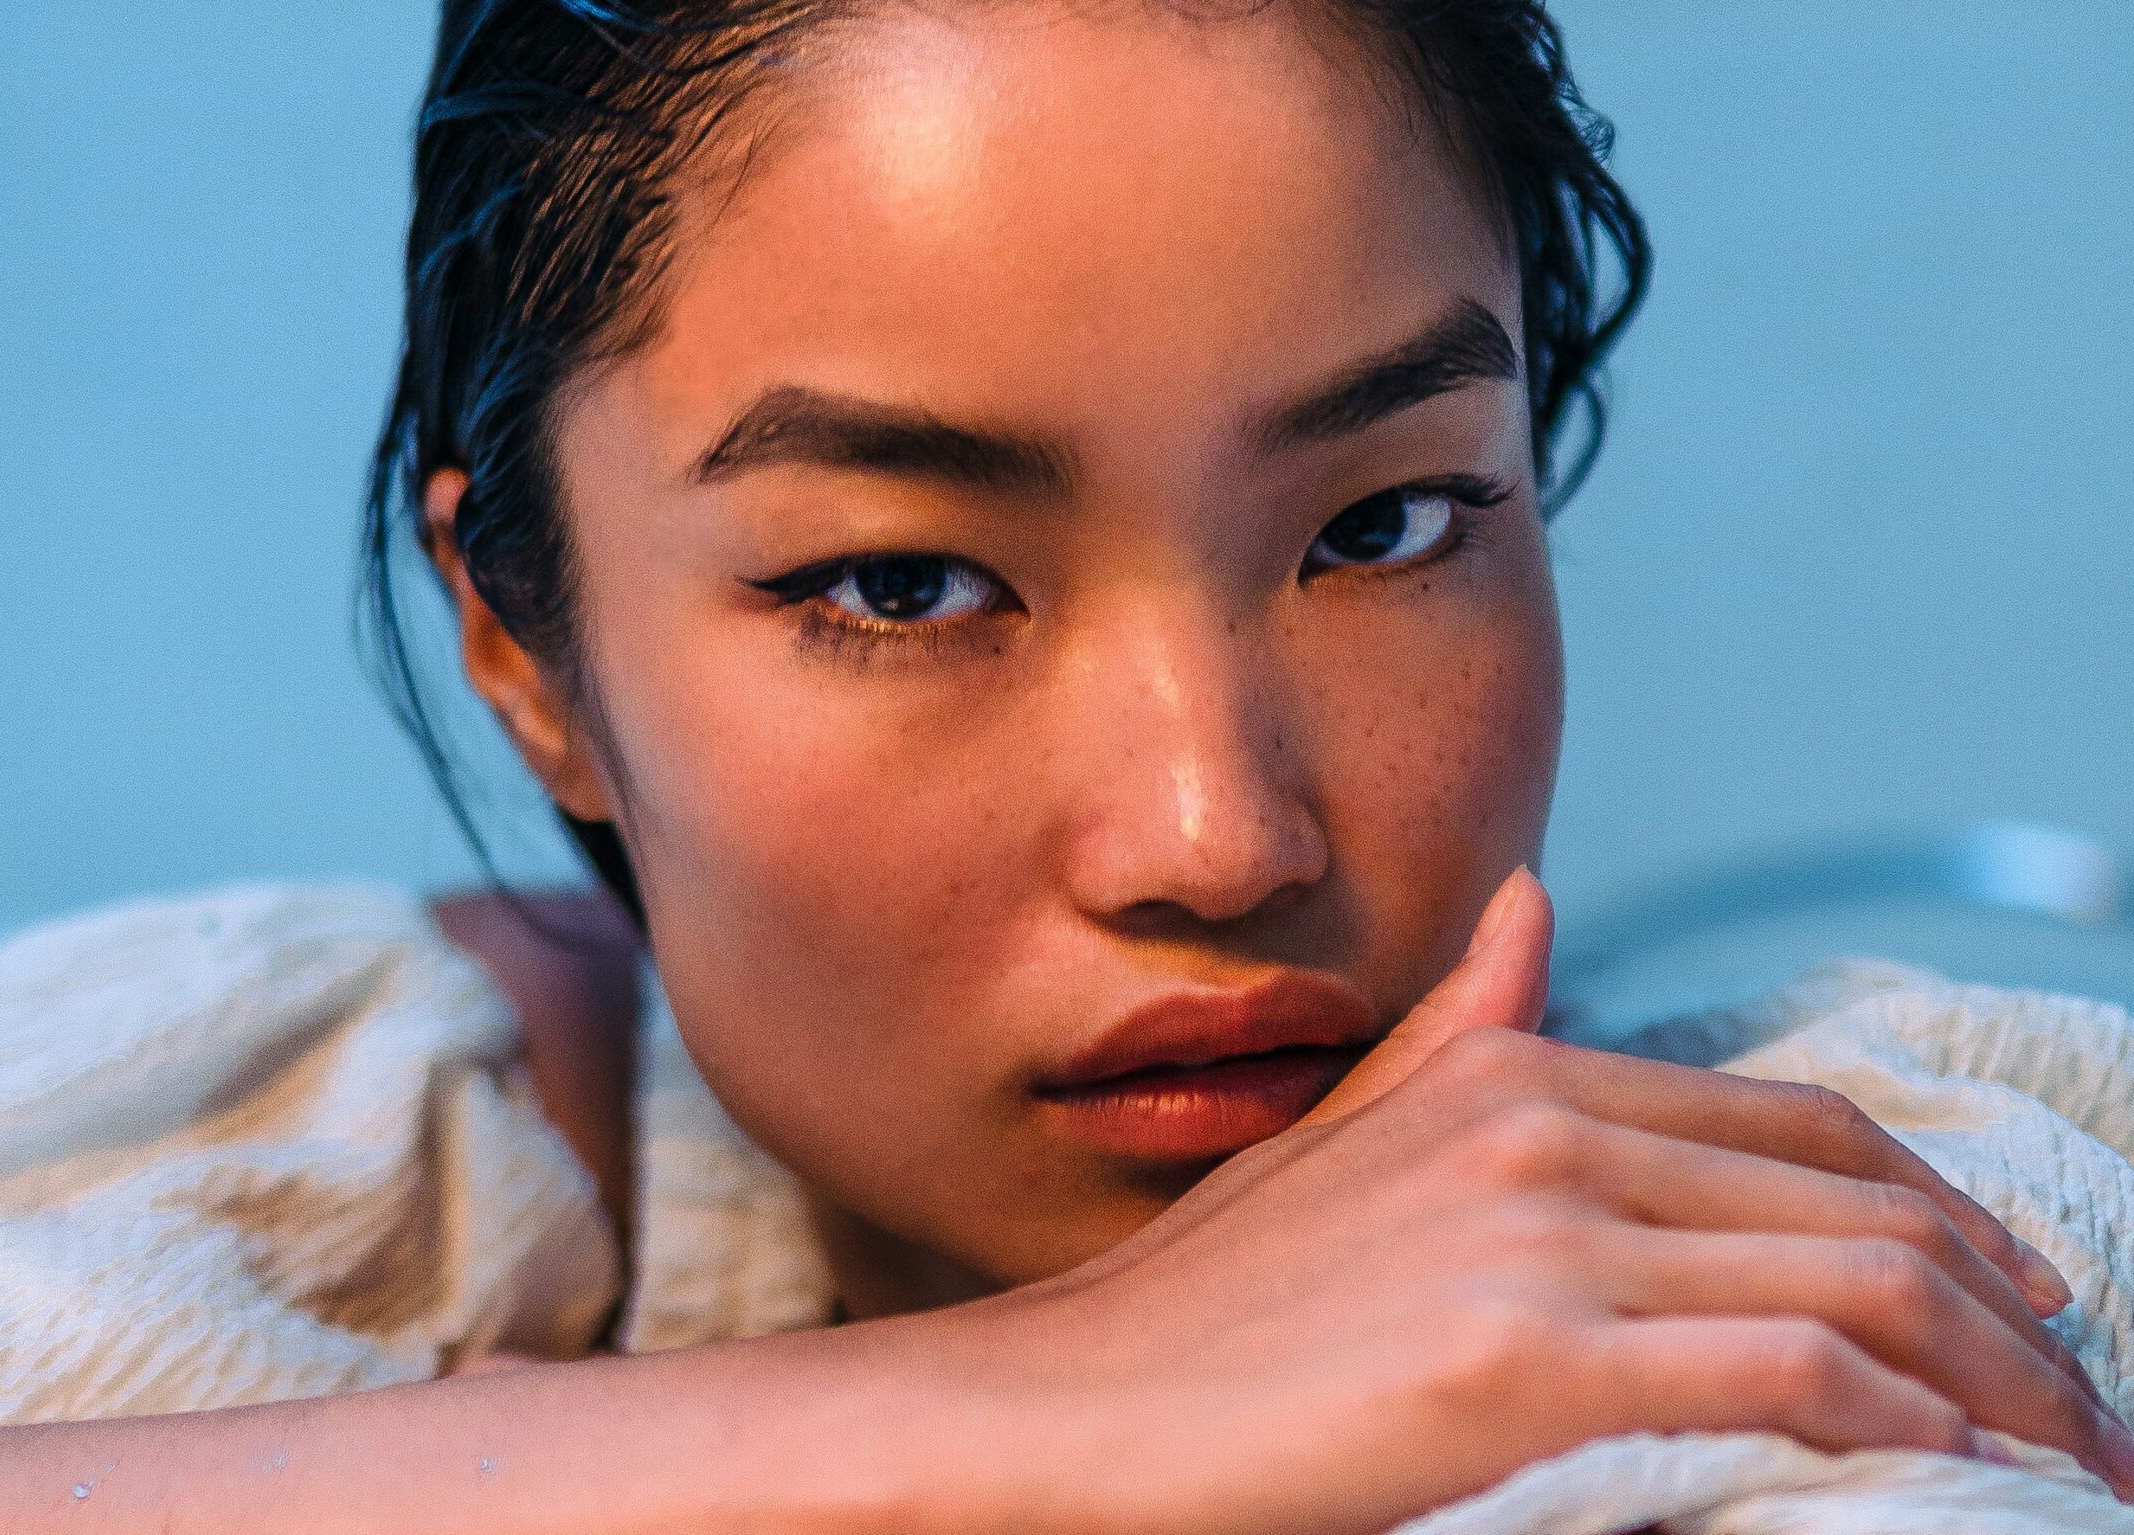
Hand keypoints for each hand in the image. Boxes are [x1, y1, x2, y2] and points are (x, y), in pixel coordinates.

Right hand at [947, 870, 2131, 1532]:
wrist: (1071, 1409)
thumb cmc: (1203, 1313)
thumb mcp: (1342, 1139)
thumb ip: (1460, 1026)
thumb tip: (1532, 906)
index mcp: (1514, 1075)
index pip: (1802, 1132)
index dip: (1944, 1216)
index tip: (2020, 1307)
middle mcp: (1544, 1127)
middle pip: (1864, 1207)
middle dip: (2010, 1319)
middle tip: (2078, 1412)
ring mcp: (1538, 1233)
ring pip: (1858, 1286)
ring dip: (1997, 1386)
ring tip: (2057, 1468)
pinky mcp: (1528, 1354)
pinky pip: (1792, 1373)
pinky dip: (1907, 1426)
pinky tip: (1950, 1475)